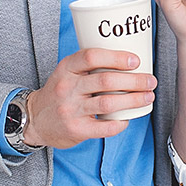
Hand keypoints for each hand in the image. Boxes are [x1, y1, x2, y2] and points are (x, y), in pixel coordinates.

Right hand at [25, 48, 156, 148]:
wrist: (34, 119)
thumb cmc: (59, 92)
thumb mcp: (67, 72)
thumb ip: (90, 64)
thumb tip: (129, 57)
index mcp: (66, 68)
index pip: (91, 57)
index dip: (116, 57)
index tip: (136, 60)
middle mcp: (67, 88)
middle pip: (106, 81)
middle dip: (134, 81)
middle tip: (151, 80)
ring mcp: (71, 110)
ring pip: (108, 103)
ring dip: (134, 100)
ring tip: (148, 97)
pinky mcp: (76, 129)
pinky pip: (104, 127)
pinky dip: (120, 123)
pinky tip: (129, 118)